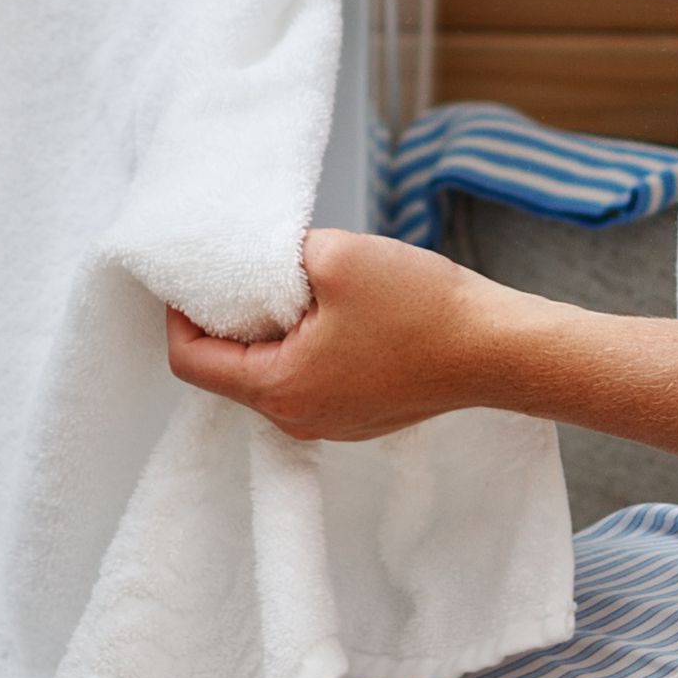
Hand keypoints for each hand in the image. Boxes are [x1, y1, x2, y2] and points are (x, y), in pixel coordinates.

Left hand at [162, 227, 509, 444]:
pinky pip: (308, 379)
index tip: (188, 277)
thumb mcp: (335, 255)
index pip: (192, 361)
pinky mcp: (359, 413)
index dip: (179, 314)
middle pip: (229, 370)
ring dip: (269, 330)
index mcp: (279, 389)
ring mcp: (331, 422)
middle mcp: (297, 419)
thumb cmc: (422, 309)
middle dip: (227, 318)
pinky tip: (329, 307)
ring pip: (271, 373)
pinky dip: (303, 344)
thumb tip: (258, 259)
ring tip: (292, 283)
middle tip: (241, 270)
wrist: (499, 348)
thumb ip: (278, 255)